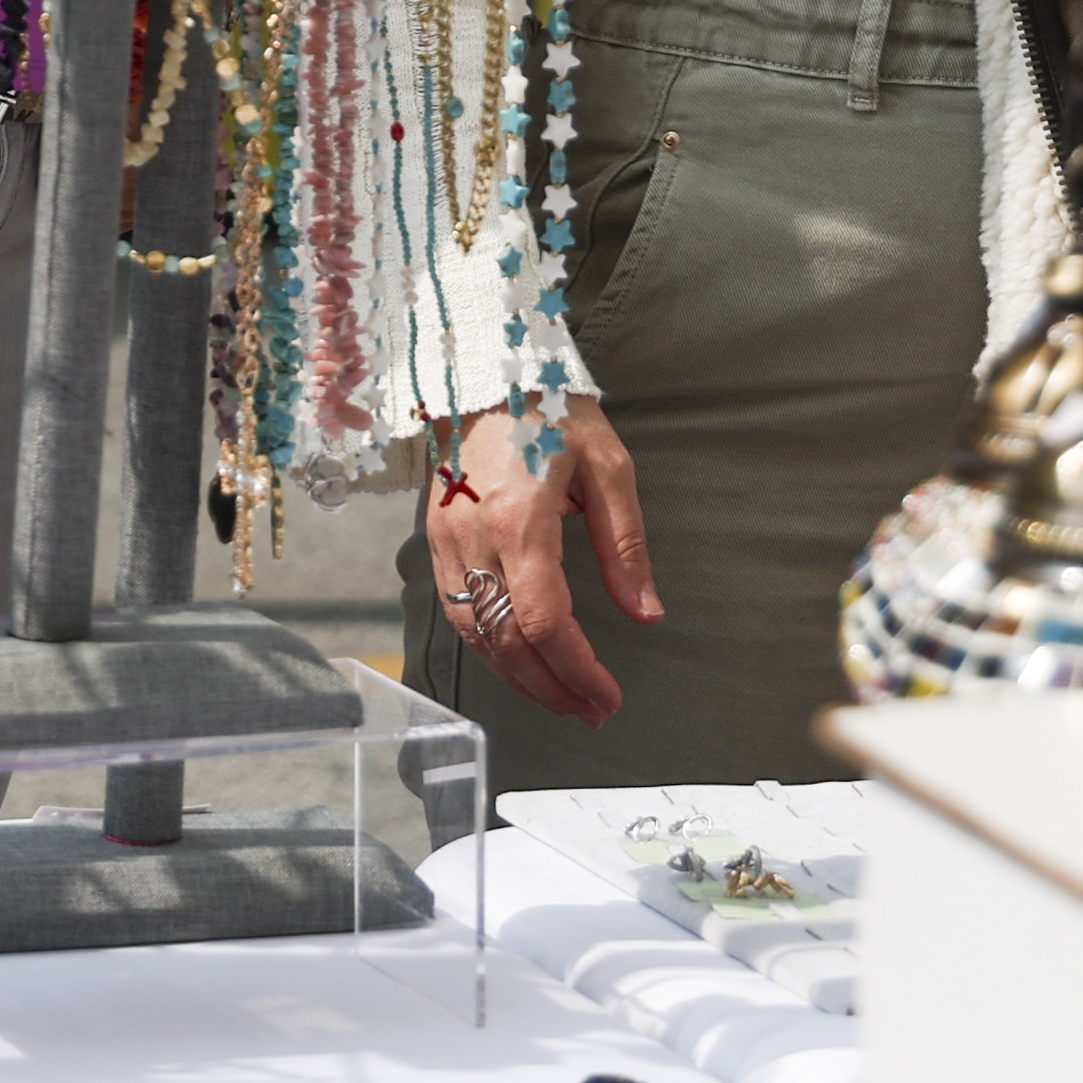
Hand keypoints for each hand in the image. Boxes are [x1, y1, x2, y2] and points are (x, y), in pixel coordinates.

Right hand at [430, 400, 657, 724]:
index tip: (608, 696)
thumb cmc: (554, 412)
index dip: (577, 671)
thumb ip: (626, 546)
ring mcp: (447, 539)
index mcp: (520, 519)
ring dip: (519, 679)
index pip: (544, 622)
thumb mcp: (609, 468)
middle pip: (506, 642)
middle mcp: (474, 536)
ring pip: (476, 636)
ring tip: (561, 700)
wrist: (491, 370)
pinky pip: (458, 611)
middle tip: (592, 712)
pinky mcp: (436, 537)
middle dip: (552, 688)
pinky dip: (489, 649)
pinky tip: (519, 663)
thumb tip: (646, 613)